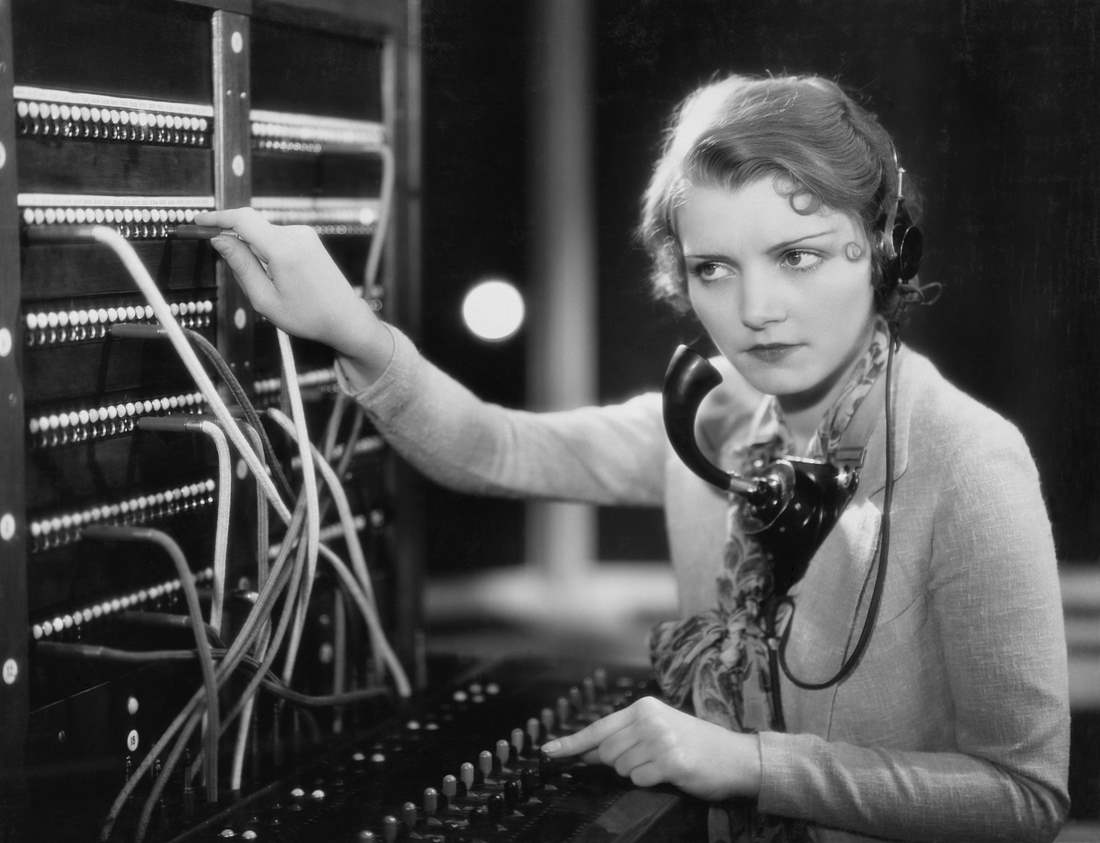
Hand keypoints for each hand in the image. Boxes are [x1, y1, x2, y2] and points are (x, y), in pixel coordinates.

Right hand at [193, 208, 389, 368]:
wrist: (345, 318)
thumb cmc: (310, 315)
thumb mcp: (265, 299)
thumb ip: (240, 265)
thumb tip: (220, 240)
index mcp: (284, 249)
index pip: (241, 219)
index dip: (216, 218)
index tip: (198, 221)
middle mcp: (296, 235)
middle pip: (251, 226)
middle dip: (235, 242)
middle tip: (230, 266)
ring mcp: (305, 234)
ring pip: (264, 234)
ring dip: (255, 252)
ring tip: (271, 285)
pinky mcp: (309, 238)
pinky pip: (277, 238)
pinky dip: (268, 252)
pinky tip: (280, 278)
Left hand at [541, 696, 760, 801]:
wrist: (738, 757)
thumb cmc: (696, 745)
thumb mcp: (659, 730)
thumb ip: (624, 738)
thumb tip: (586, 752)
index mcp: (644, 707)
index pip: (599, 727)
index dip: (571, 743)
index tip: (547, 753)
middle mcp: (649, 719)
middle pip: (607, 753)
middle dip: (621, 763)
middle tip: (650, 760)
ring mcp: (659, 739)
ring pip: (621, 768)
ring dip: (639, 773)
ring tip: (665, 764)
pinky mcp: (670, 761)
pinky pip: (639, 780)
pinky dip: (651, 782)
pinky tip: (672, 772)